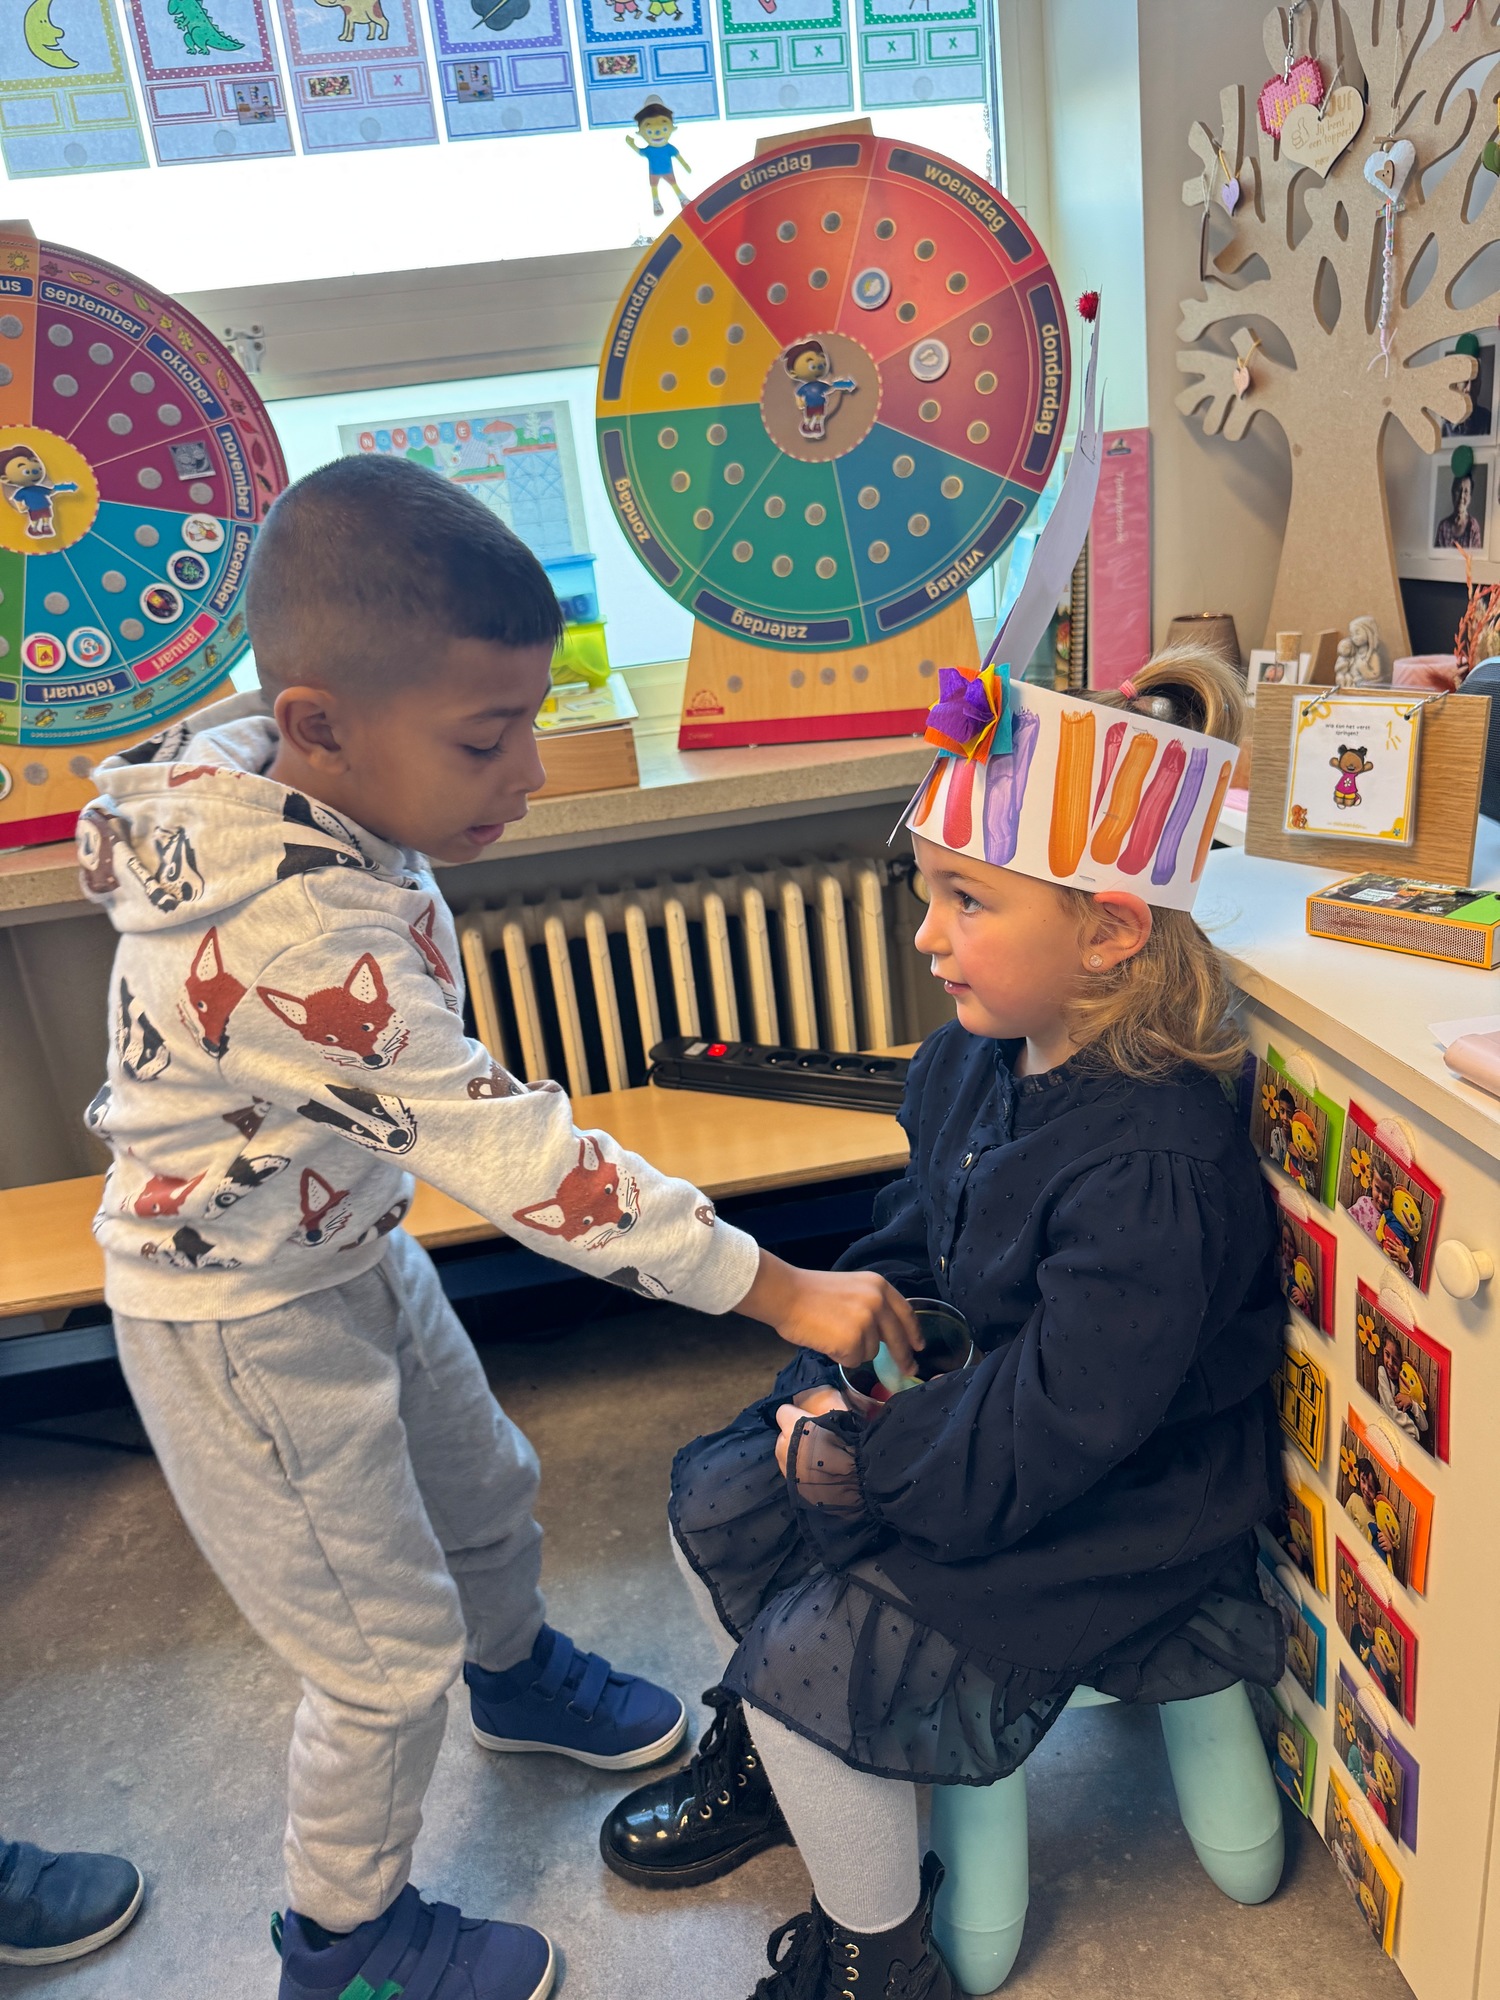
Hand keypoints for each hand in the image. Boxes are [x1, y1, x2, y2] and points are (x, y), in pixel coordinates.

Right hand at [735, 1252, 920, 1373]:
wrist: (787, 1295)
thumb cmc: (810, 1292)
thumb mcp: (851, 1289)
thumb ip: (872, 1305)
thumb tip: (885, 1333)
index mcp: (879, 1286)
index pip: (906, 1313)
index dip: (914, 1332)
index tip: (919, 1346)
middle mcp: (878, 1303)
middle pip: (897, 1338)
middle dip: (903, 1357)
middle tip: (908, 1369)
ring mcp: (866, 1323)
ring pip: (871, 1352)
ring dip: (854, 1350)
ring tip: (831, 1333)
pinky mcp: (853, 1342)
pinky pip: (853, 1360)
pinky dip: (840, 1356)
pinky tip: (826, 1341)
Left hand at [774, 1396, 858, 1491]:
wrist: (846, 1478)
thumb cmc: (841, 1440)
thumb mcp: (838, 1409)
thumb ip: (824, 1397)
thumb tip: (814, 1390)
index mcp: (791, 1424)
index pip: (783, 1411)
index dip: (796, 1413)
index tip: (809, 1417)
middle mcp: (782, 1444)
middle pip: (784, 1434)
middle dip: (795, 1435)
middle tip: (816, 1438)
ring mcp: (784, 1466)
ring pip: (786, 1454)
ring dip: (796, 1454)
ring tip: (818, 1457)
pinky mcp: (790, 1483)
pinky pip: (793, 1471)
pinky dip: (801, 1470)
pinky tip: (817, 1472)